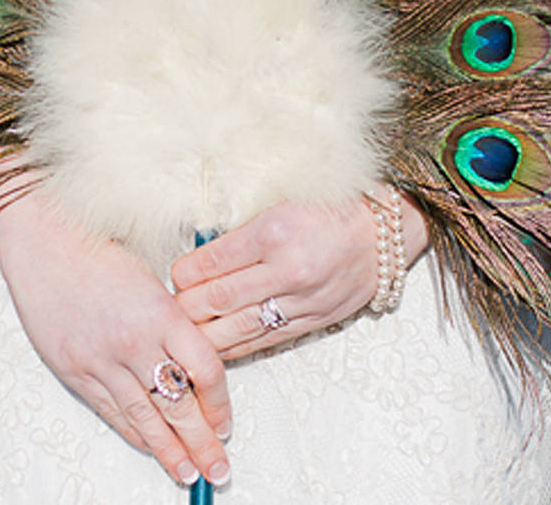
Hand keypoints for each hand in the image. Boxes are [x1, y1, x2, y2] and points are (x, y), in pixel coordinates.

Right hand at [0, 154, 233, 488]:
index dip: (221, 401)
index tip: (227, 418)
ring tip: (188, 473)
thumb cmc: (98, 246)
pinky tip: (148, 448)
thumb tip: (194, 360)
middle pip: (178, 405)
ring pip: (143, 418)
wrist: (43, 238)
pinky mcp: (72, 369)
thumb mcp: (149, 276)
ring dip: (169, 451)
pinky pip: (109, 411)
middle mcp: (132, 341)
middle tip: (220, 468)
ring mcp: (99, 359)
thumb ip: (172, 319)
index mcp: (159, 311)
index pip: (205, 370)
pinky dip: (132, 433)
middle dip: (202, 442)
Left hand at [172, 190, 427, 359]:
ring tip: (183, 334)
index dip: (185, 272)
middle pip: (220, 298)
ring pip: (239, 326)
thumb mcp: (282, 201)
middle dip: (188, 306)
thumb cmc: (330, 208)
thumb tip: (201, 250)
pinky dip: (237, 345)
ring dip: (206, 333)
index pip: (214, 260)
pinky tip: (217, 348)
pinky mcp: (313, 320)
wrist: (382, 232)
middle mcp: (288, 269)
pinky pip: (266, 339)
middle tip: (168, 308)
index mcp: (275, 230)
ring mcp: (302, 299)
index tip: (173, 275)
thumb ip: (244, 228)